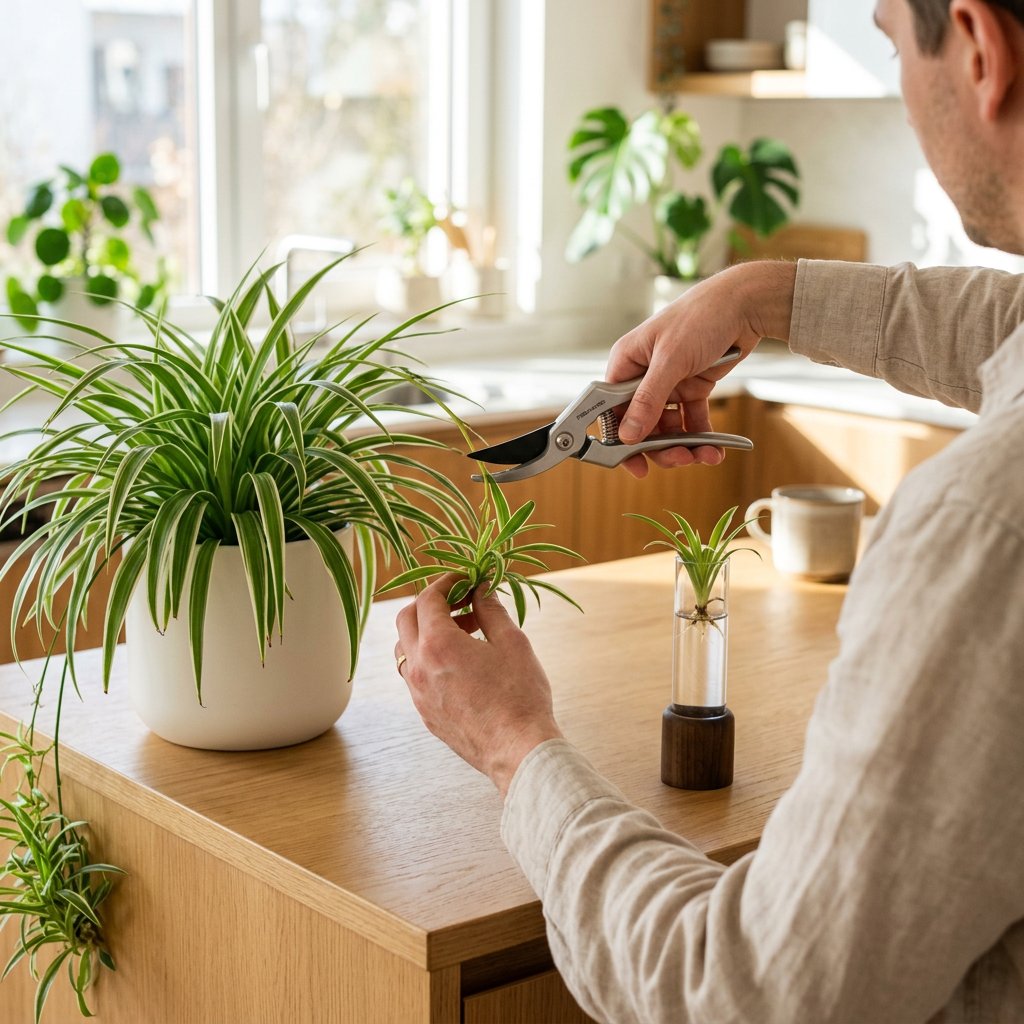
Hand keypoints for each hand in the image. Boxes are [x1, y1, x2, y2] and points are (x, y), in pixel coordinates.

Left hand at [395, 575, 562, 797]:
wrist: (518, 750)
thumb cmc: (520, 695)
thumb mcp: (512, 643)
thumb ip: (491, 610)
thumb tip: (481, 588)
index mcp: (438, 644)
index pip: (427, 599)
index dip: (446, 583)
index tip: (465, 580)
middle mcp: (419, 667)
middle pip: (406, 620)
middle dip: (430, 604)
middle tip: (462, 603)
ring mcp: (418, 693)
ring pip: (405, 650)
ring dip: (426, 633)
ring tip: (464, 634)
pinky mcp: (425, 713)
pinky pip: (415, 676)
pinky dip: (429, 659)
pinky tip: (462, 664)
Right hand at [606, 261, 796, 476]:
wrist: (744, 304)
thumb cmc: (701, 318)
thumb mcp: (671, 360)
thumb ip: (648, 400)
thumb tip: (627, 435)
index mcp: (627, 363)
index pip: (613, 409)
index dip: (621, 439)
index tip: (634, 464)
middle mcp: (644, 375)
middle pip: (642, 424)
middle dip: (660, 446)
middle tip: (680, 459)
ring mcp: (669, 383)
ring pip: (667, 427)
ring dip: (684, 445)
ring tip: (703, 455)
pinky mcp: (693, 387)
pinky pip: (692, 420)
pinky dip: (702, 436)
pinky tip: (714, 449)